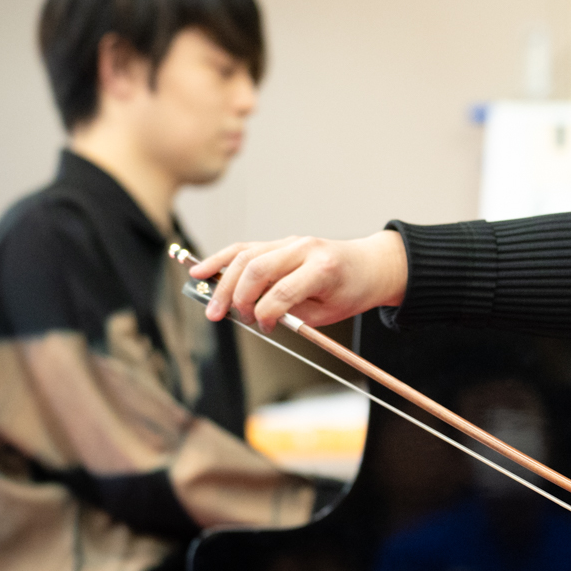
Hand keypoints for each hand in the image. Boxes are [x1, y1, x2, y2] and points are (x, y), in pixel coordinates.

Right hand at [190, 230, 406, 330]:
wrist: (369, 265)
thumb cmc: (351, 291)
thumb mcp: (329, 311)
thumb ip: (293, 312)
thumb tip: (256, 315)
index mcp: (323, 267)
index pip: (284, 289)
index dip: (267, 312)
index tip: (264, 327)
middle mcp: (304, 248)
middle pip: (258, 268)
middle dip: (238, 297)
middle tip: (228, 319)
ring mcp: (290, 242)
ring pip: (246, 256)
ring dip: (223, 281)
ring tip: (211, 306)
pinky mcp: (280, 243)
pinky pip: (245, 249)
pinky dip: (221, 259)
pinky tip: (200, 271)